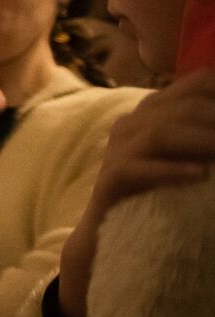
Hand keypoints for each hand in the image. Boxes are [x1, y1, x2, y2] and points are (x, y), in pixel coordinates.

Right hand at [55, 68, 214, 316]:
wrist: (111, 233)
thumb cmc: (160, 193)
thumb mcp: (188, 156)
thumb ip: (203, 138)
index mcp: (156, 109)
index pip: (196, 83)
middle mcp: (134, 122)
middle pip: (184, 107)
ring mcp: (118, 148)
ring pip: (162, 131)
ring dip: (204, 141)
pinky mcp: (111, 178)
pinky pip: (138, 168)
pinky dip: (171, 170)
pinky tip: (200, 176)